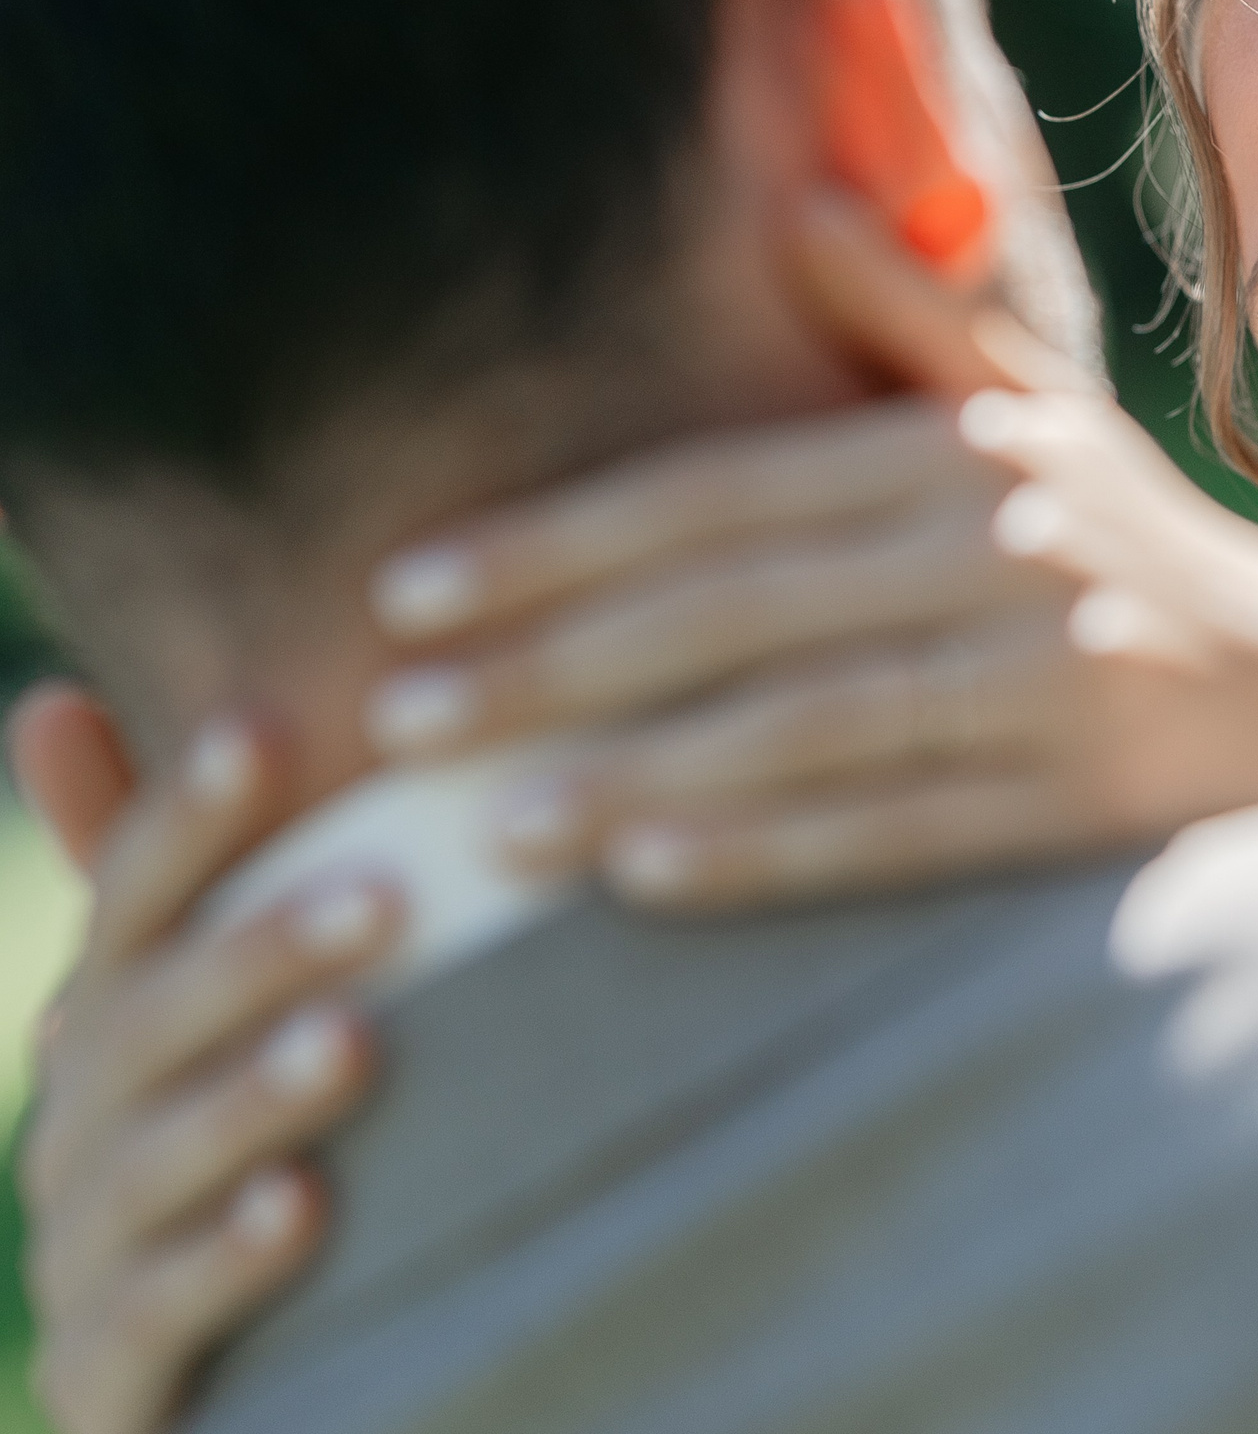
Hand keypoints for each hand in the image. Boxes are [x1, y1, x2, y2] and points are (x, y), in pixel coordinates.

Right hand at [10, 696, 401, 1433]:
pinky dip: (228, 1256)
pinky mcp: (106, 1374)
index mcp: (108, 1016)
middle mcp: (75, 1120)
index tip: (265, 727)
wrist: (236, 1380)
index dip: (187, 812)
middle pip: (147, 1018)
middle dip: (255, 952)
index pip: (132, 892)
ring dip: (252, 1097)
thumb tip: (65, 702)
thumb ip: (200, 871)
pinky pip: (159, 1312)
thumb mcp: (233, 1002)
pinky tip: (305, 1209)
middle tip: (382, 902)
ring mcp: (82, 1248)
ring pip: (155, 1162)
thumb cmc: (249, 1143)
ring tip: (354, 1043)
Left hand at [354, 188, 1257, 909]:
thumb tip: (799, 203)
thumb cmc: (1150, 560)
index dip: (556, 541)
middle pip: (731, 603)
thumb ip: (919, 318)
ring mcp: (1048, 662)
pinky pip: (898, 819)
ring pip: (799, 716)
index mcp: (962, 447)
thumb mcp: (1045, 420)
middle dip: (547, 658)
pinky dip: (770, 847)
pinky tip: (650, 875)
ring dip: (630, 766)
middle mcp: (999, 538)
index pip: (720, 492)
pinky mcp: (1085, 779)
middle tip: (390, 711)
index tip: (411, 588)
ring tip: (483, 822)